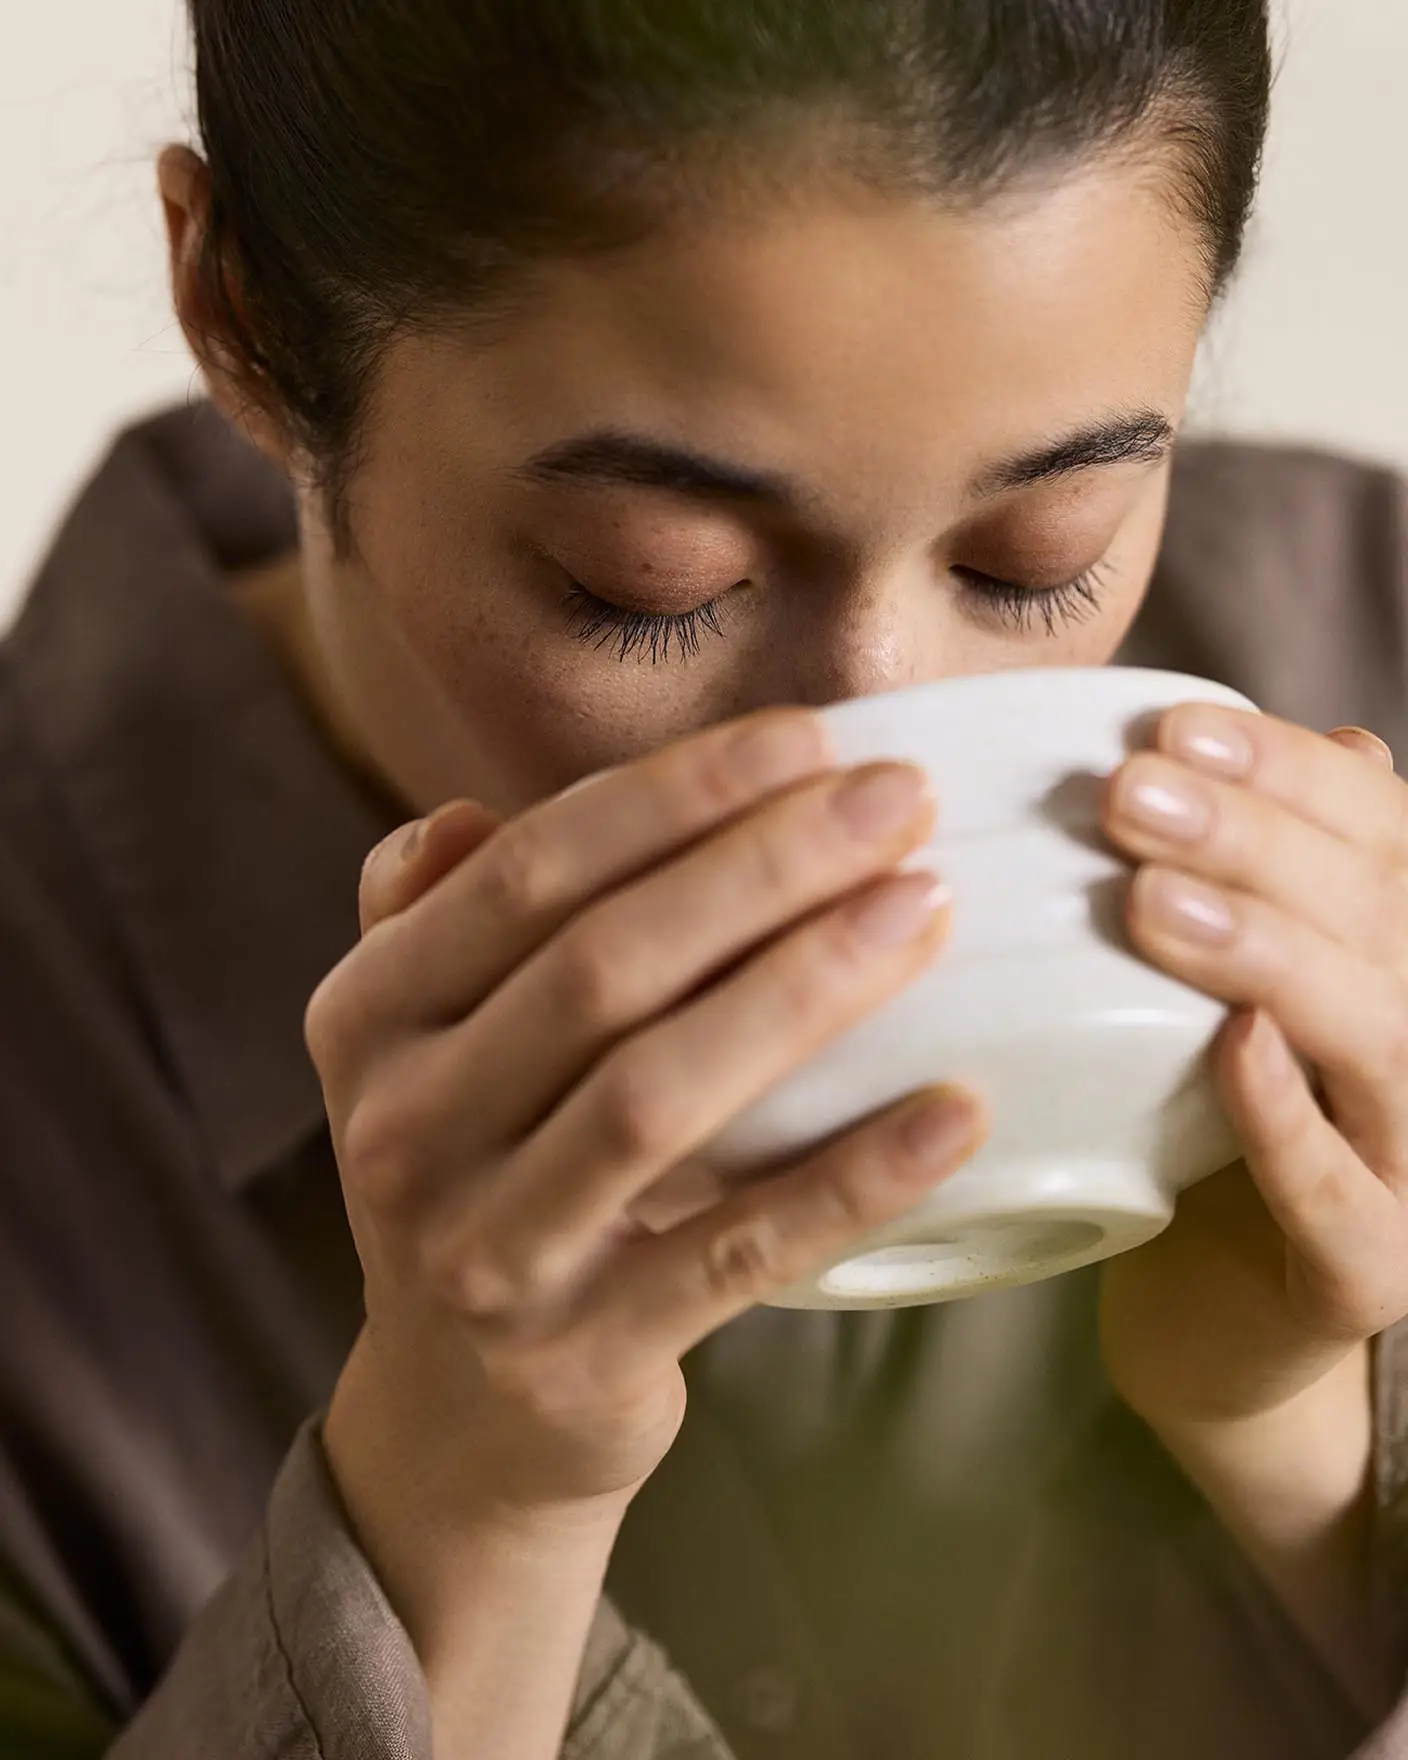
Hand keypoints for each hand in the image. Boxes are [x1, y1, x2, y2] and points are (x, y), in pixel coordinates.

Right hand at [309, 707, 985, 1569]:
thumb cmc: (480, 1179)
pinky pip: (738, 1252)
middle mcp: (403, 1132)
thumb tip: (471, 813)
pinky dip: (850, 1177)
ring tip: (928, 909)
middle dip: (764, 867)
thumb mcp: (419, 1048)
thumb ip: (430, 920)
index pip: (527, 877)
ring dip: (806, 988)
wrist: (459, 1419)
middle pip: (602, 968)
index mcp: (367, 1021)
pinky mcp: (584, 1357)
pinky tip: (956, 1107)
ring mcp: (488, 1255)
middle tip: (903, 802)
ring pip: (660, 1095)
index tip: (811, 743)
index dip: (674, 798)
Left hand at [1098, 705, 1407, 1429]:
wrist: (1218, 1309)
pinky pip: (1341, 1198)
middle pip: (1380, 921)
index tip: (1169, 729)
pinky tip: (1234, 1049)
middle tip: (1132, 794)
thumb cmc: (1208, 1116)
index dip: (1290, 775)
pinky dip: (1290, 1120)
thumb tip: (1344, 742)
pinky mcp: (1369, 1274)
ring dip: (1269, 957)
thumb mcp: (1239, 979)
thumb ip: (1281, 876)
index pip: (1385, 840)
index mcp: (1407, 958)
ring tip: (1152, 900)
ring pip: (1378, 1040)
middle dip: (1254, 844)